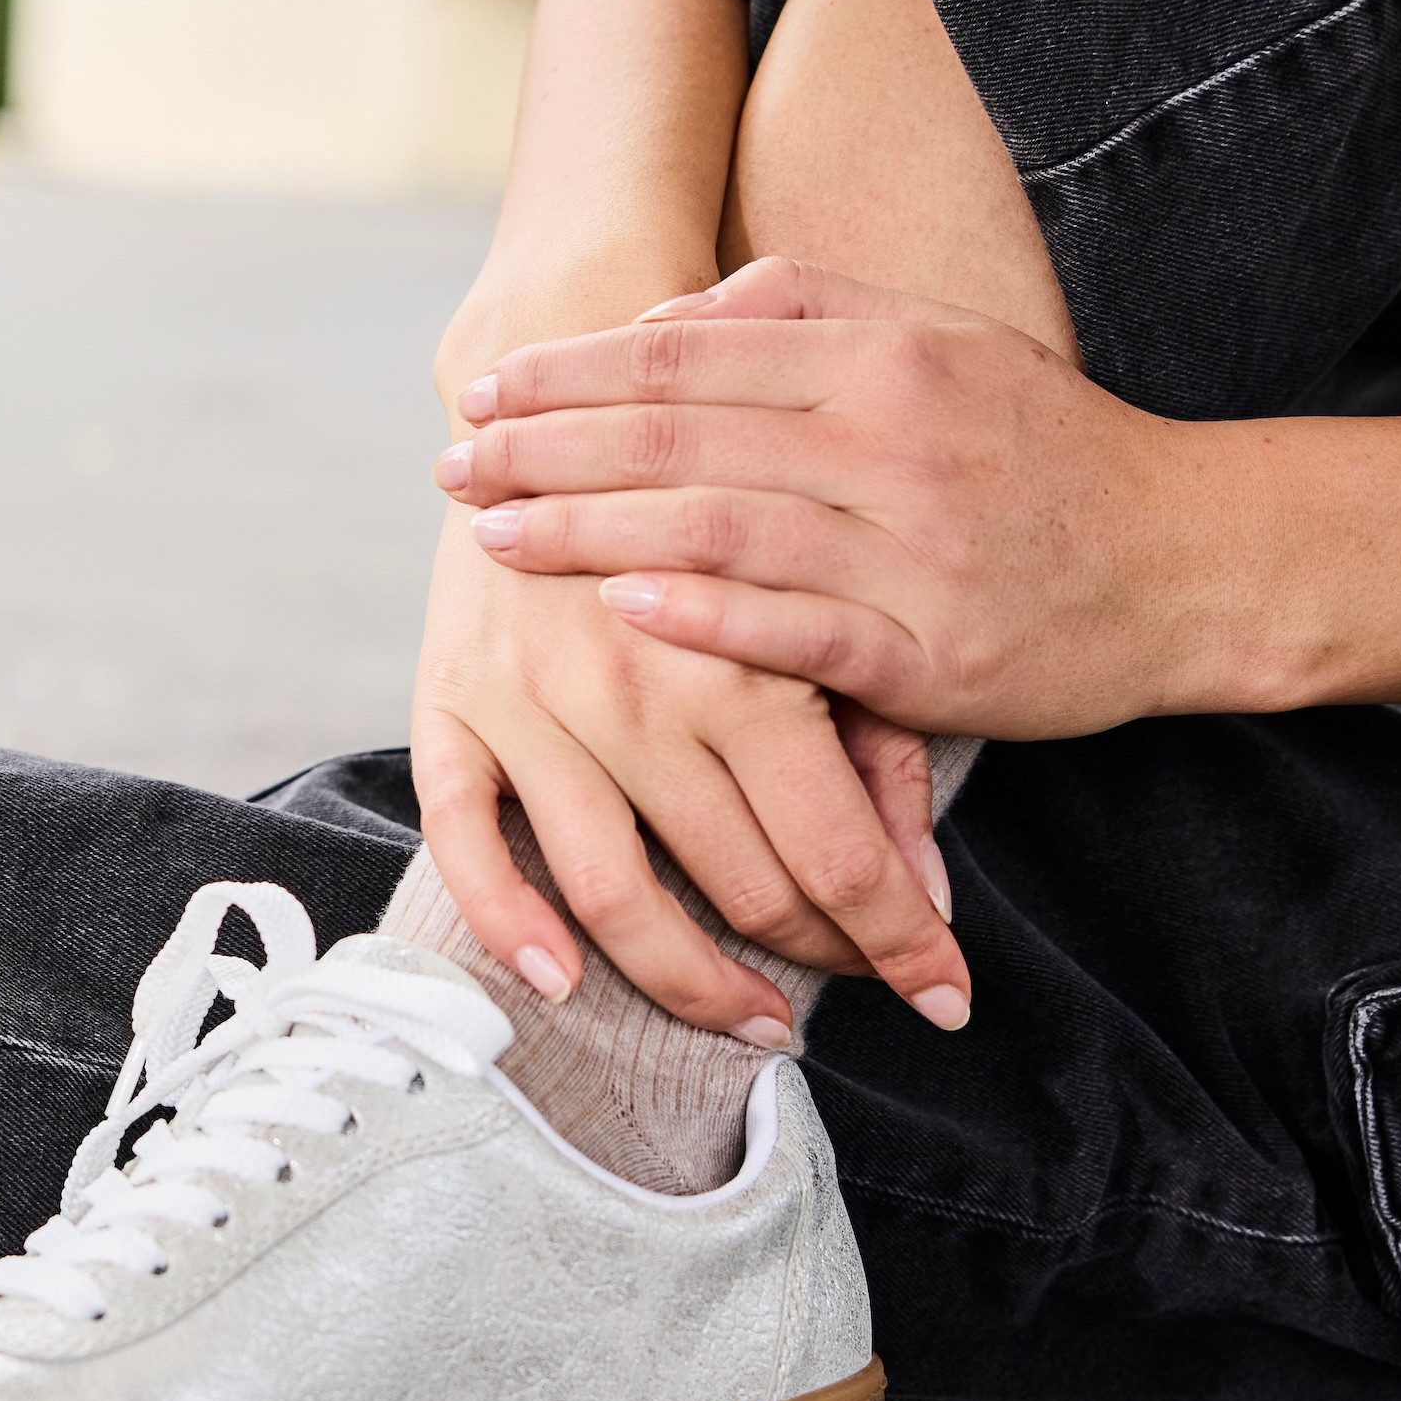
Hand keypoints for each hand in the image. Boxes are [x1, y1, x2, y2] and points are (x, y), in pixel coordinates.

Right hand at [409, 522, 973, 1039]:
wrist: (572, 382)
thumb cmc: (726, 498)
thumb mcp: (824, 600)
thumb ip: (878, 742)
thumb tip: (922, 890)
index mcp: (748, 665)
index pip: (840, 856)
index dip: (902, 945)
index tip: (946, 999)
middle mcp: (642, 697)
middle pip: (741, 887)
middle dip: (818, 959)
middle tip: (858, 984)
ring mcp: (539, 706)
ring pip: (613, 892)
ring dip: (689, 982)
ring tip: (749, 1018)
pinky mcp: (453, 702)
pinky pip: (464, 838)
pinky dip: (506, 920)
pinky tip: (556, 977)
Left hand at [436, 257, 1215, 738]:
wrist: (1191, 560)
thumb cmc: (1043, 448)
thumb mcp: (939, 341)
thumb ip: (805, 309)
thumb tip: (662, 314)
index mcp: (883, 357)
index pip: (687, 357)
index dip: (571, 374)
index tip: (485, 390)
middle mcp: (890, 441)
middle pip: (680, 440)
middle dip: (547, 451)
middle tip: (454, 466)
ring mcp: (911, 550)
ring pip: (718, 530)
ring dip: (590, 533)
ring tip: (496, 537)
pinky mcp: (934, 653)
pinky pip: (797, 635)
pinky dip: (704, 619)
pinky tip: (621, 608)